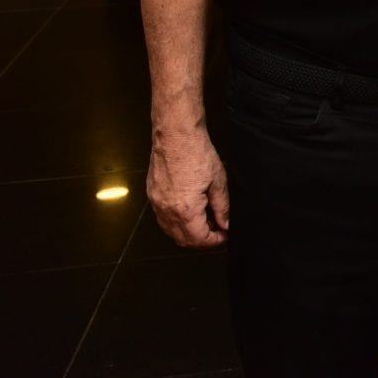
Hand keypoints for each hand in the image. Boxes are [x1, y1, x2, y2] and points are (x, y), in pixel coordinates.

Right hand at [147, 125, 229, 247]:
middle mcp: (166, 210)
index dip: (214, 241)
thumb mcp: (219, 182)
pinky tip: (190, 213)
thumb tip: (225, 224)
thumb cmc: (196, 153)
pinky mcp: (152, 195)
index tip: (224, 236)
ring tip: (205, 222)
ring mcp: (156, 203)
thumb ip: (222, 207)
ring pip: (170, 231)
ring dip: (188, 233)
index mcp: (185, 209)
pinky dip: (176, 222)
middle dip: (201, 240)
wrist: (176, 135)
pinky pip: (162, 218)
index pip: (199, 239)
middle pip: (182, 240)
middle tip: (217, 232)